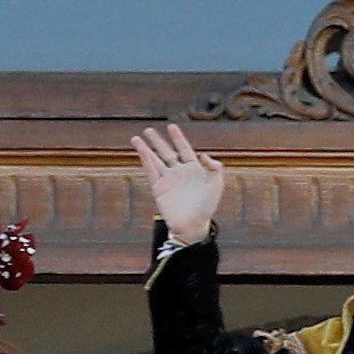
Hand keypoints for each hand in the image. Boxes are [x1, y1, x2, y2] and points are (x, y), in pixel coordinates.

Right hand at [133, 126, 227, 249]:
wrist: (193, 226)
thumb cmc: (207, 207)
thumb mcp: (216, 185)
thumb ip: (214, 167)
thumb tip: (203, 155)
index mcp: (193, 170)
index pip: (184, 149)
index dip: (178, 138)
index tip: (171, 127)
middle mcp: (179, 173)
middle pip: (166, 152)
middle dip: (158, 141)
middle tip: (149, 129)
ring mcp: (168, 180)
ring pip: (155, 160)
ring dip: (146, 149)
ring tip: (136, 138)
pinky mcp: (159, 189)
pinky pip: (151, 171)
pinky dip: (146, 160)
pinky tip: (141, 151)